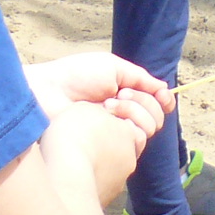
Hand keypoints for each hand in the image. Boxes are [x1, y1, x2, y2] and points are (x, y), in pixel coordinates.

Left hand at [25, 52, 174, 126]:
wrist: (49, 92)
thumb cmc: (78, 75)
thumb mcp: (114, 68)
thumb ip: (141, 78)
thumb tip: (165, 89)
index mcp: (125, 96)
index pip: (156, 104)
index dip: (163, 101)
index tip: (164, 97)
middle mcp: (122, 116)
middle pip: (156, 116)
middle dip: (144, 102)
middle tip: (121, 94)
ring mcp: (113, 132)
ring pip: (147, 128)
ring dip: (134, 111)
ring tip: (108, 105)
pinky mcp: (105, 146)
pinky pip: (133, 141)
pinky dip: (126, 123)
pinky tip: (106, 115)